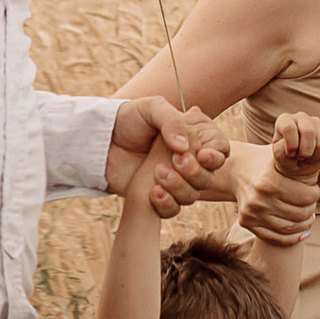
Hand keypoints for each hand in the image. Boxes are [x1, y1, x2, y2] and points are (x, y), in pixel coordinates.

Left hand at [104, 97, 228, 218]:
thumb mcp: (150, 108)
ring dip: (178, 187)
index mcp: (193, 138)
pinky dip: (166, 204)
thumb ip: (171, 121)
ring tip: (156, 172)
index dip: (216, 155)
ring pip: (192, 195)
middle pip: (209, 177)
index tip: (204, 155)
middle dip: (195, 172)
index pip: (219, 150)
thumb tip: (184, 148)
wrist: (100, 141)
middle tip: (176, 160)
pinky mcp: (158, 197)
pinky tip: (152, 192)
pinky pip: (172, 209)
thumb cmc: (127, 119)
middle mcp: (187, 161)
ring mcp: (174, 180)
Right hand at [239, 112, 319, 246]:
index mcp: (270, 180)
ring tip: (308, 215)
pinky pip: (277, 239)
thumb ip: (317, 169)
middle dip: (311, 208)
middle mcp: (259, 198)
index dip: (315, 194)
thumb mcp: (291, 157)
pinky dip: (294, 238)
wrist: (240, 170)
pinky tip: (302, 231)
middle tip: (311, 203)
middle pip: (300, 214)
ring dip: (305, 224)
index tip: (313, 190)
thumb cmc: (271, 162)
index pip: (307, 197)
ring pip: (290, 228)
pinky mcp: (246, 223)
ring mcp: (252, 213)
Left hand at [265, 110, 319, 186]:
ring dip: (314, 157)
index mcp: (285, 120)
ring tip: (307, 159)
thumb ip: (284, 151)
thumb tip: (300, 150)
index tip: (290, 154)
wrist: (297, 163)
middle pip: (308, 131)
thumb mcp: (280, 158)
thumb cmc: (286, 158)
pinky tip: (316, 155)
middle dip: (305, 152)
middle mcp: (300, 117)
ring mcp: (316, 121)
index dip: (291, 145)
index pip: (289, 128)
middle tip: (300, 158)